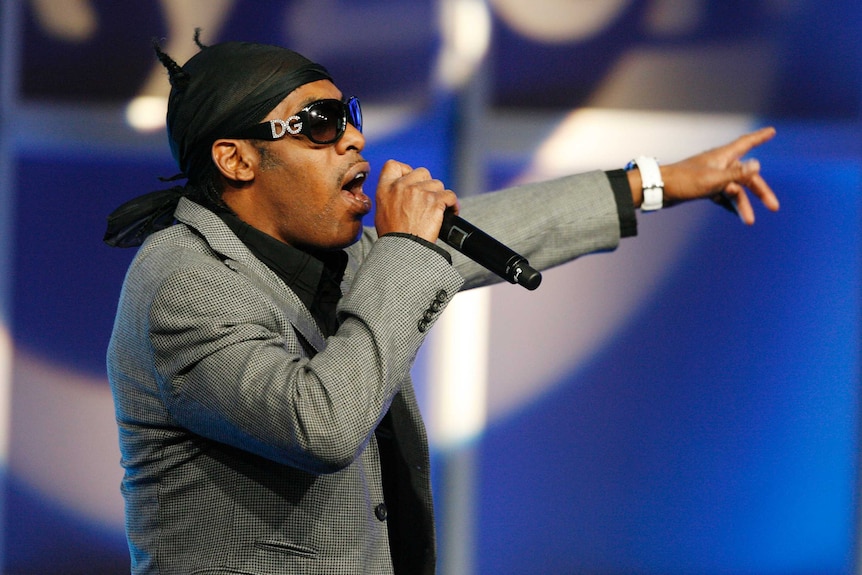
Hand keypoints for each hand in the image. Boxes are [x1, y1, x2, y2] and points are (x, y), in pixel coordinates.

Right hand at [374, 159, 458, 241]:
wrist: (402, 250)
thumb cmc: (393, 237)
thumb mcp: (381, 212)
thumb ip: (391, 196)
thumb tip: (403, 191)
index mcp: (385, 188)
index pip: (393, 165)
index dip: (406, 171)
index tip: (412, 182)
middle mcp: (402, 186)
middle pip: (422, 172)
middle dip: (427, 185)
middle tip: (427, 200)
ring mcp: (419, 192)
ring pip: (438, 184)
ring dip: (440, 196)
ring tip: (438, 210)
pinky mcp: (434, 201)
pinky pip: (450, 196)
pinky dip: (453, 205)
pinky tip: (450, 213)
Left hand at [631, 127, 779, 224]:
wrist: (659, 189)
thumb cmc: (685, 181)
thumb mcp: (714, 179)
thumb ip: (737, 174)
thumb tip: (758, 164)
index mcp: (723, 156)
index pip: (746, 143)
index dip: (759, 137)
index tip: (772, 131)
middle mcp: (720, 164)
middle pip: (746, 176)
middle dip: (760, 191)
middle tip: (774, 206)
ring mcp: (712, 176)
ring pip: (735, 189)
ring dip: (743, 204)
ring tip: (749, 221)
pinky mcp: (704, 187)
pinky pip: (722, 195)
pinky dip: (730, 204)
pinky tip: (737, 215)